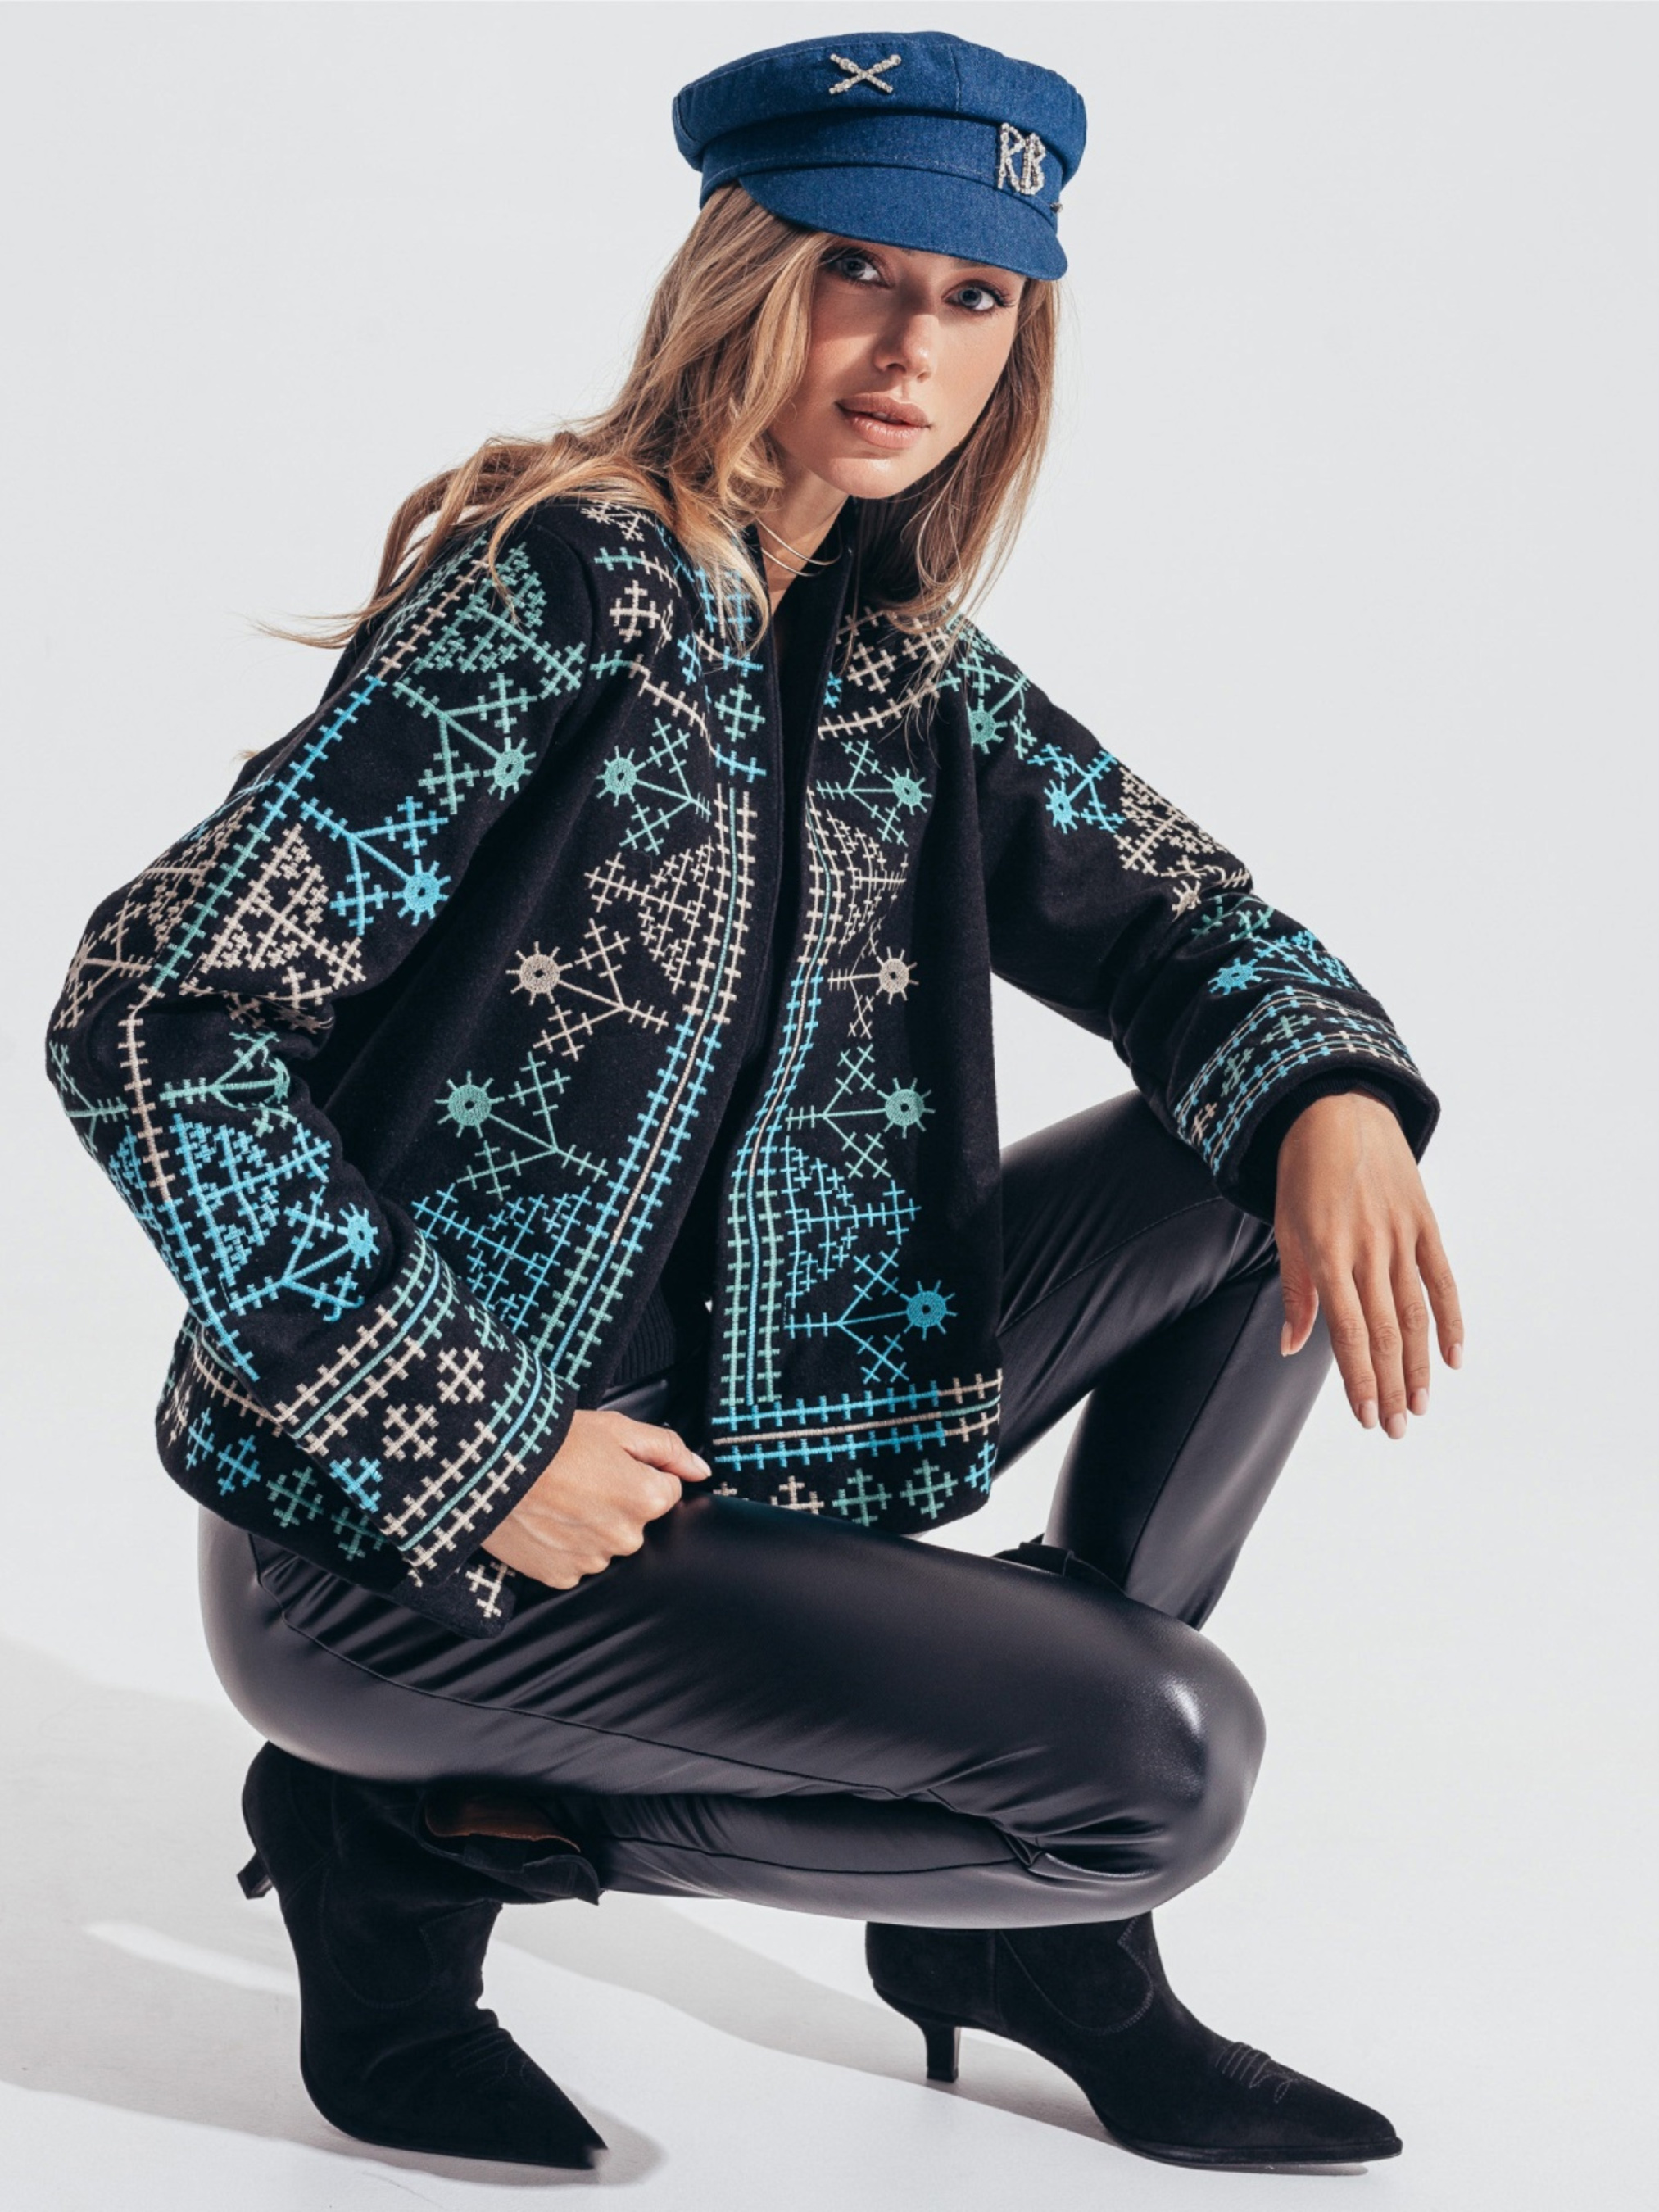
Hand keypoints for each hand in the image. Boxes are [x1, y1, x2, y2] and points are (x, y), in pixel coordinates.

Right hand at [481, 1410, 712, 1587]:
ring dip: (590, 1525)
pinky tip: (545, 1519)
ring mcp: (591, 1561)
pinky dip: (564, 1545)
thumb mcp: (617, 1428)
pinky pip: (574, 1562)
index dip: (640, 1472)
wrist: (490, 1464)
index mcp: (645, 1500)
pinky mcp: (559, 1576)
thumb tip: (701, 1470)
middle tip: (580, 1476)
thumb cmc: (553, 1440)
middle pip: (635, 1521)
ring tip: (557, 1496)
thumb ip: (667, 1449)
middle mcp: (624, 1538)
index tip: (609, 1462)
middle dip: (616, 1501)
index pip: (665, 1492)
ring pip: (604, 1543)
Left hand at [1274, 1091, 1463, 1438]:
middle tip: (1397, 1429)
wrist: (1336, 1109)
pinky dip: (1451, 1319)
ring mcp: (1400, 1235)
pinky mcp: (1425, 1221)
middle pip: (1385, 1333)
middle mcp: (1367, 1249)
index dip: (1358, 1381)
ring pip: (1415, 1314)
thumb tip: (1292, 1346)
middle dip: (1390, 1386)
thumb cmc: (1302, 1173)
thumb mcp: (1285, 1228)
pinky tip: (1453, 1357)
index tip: (1366, 1418)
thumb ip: (1295, 1290)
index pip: (1347, 1334)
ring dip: (1419, 1365)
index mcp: (1326, 1253)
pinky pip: (1441, 1278)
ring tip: (1421, 1406)